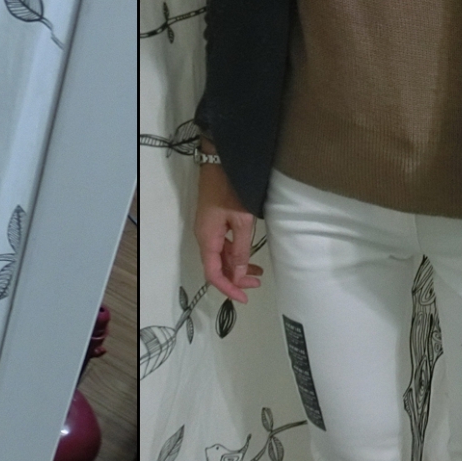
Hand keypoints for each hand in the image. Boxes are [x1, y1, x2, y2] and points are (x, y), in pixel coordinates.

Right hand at [193, 160, 262, 303]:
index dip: (228, 288)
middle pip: (216, 267)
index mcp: (208, 238)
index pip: (213, 273)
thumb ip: (241, 249)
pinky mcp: (214, 223)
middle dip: (235, 279)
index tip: (244, 298)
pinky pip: (222, 246)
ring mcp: (208, 229)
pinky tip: (248, 256)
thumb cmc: (232, 189)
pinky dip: (235, 254)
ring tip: (257, 274)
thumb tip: (238, 274)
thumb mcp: (242, 221)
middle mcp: (204, 237)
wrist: (220, 162)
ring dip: (236, 267)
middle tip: (256, 285)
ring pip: (220, 257)